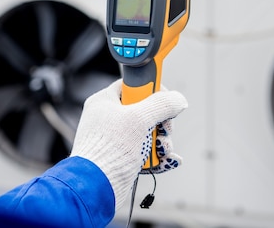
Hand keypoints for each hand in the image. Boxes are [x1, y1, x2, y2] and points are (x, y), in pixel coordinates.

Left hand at [70, 79, 187, 210]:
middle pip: (146, 111)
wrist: (95, 188)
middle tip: (165, 130)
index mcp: (105, 101)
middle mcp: (109, 118)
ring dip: (162, 142)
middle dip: (162, 123)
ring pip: (148, 132)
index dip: (151, 91)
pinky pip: (145, 151)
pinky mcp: (121, 157)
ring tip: (163, 151)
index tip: (165, 100)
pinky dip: (156, 156)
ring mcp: (115, 139)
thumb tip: (178, 100)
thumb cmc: (108, 151)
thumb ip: (162, 105)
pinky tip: (166, 161)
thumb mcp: (139, 119)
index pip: (133, 86)